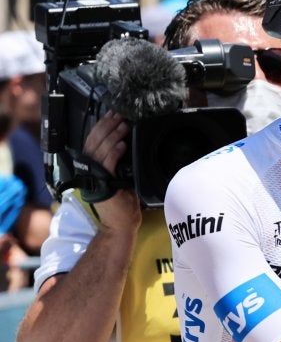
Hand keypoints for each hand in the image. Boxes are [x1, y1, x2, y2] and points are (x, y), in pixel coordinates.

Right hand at [80, 113, 140, 228]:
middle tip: (118, 115)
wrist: (120, 226)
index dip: (102, 128)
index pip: (93, 142)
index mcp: (92, 169)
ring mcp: (94, 178)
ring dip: (112, 136)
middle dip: (107, 126)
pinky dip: (114, 153)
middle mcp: (89, 171)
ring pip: (99, 150)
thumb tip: (129, 147)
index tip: (112, 115)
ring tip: (122, 125)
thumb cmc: (123, 206)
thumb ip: (121, 164)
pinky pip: (107, 164)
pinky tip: (122, 144)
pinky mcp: (103, 185)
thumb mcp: (122, 179)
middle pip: (94, 142)